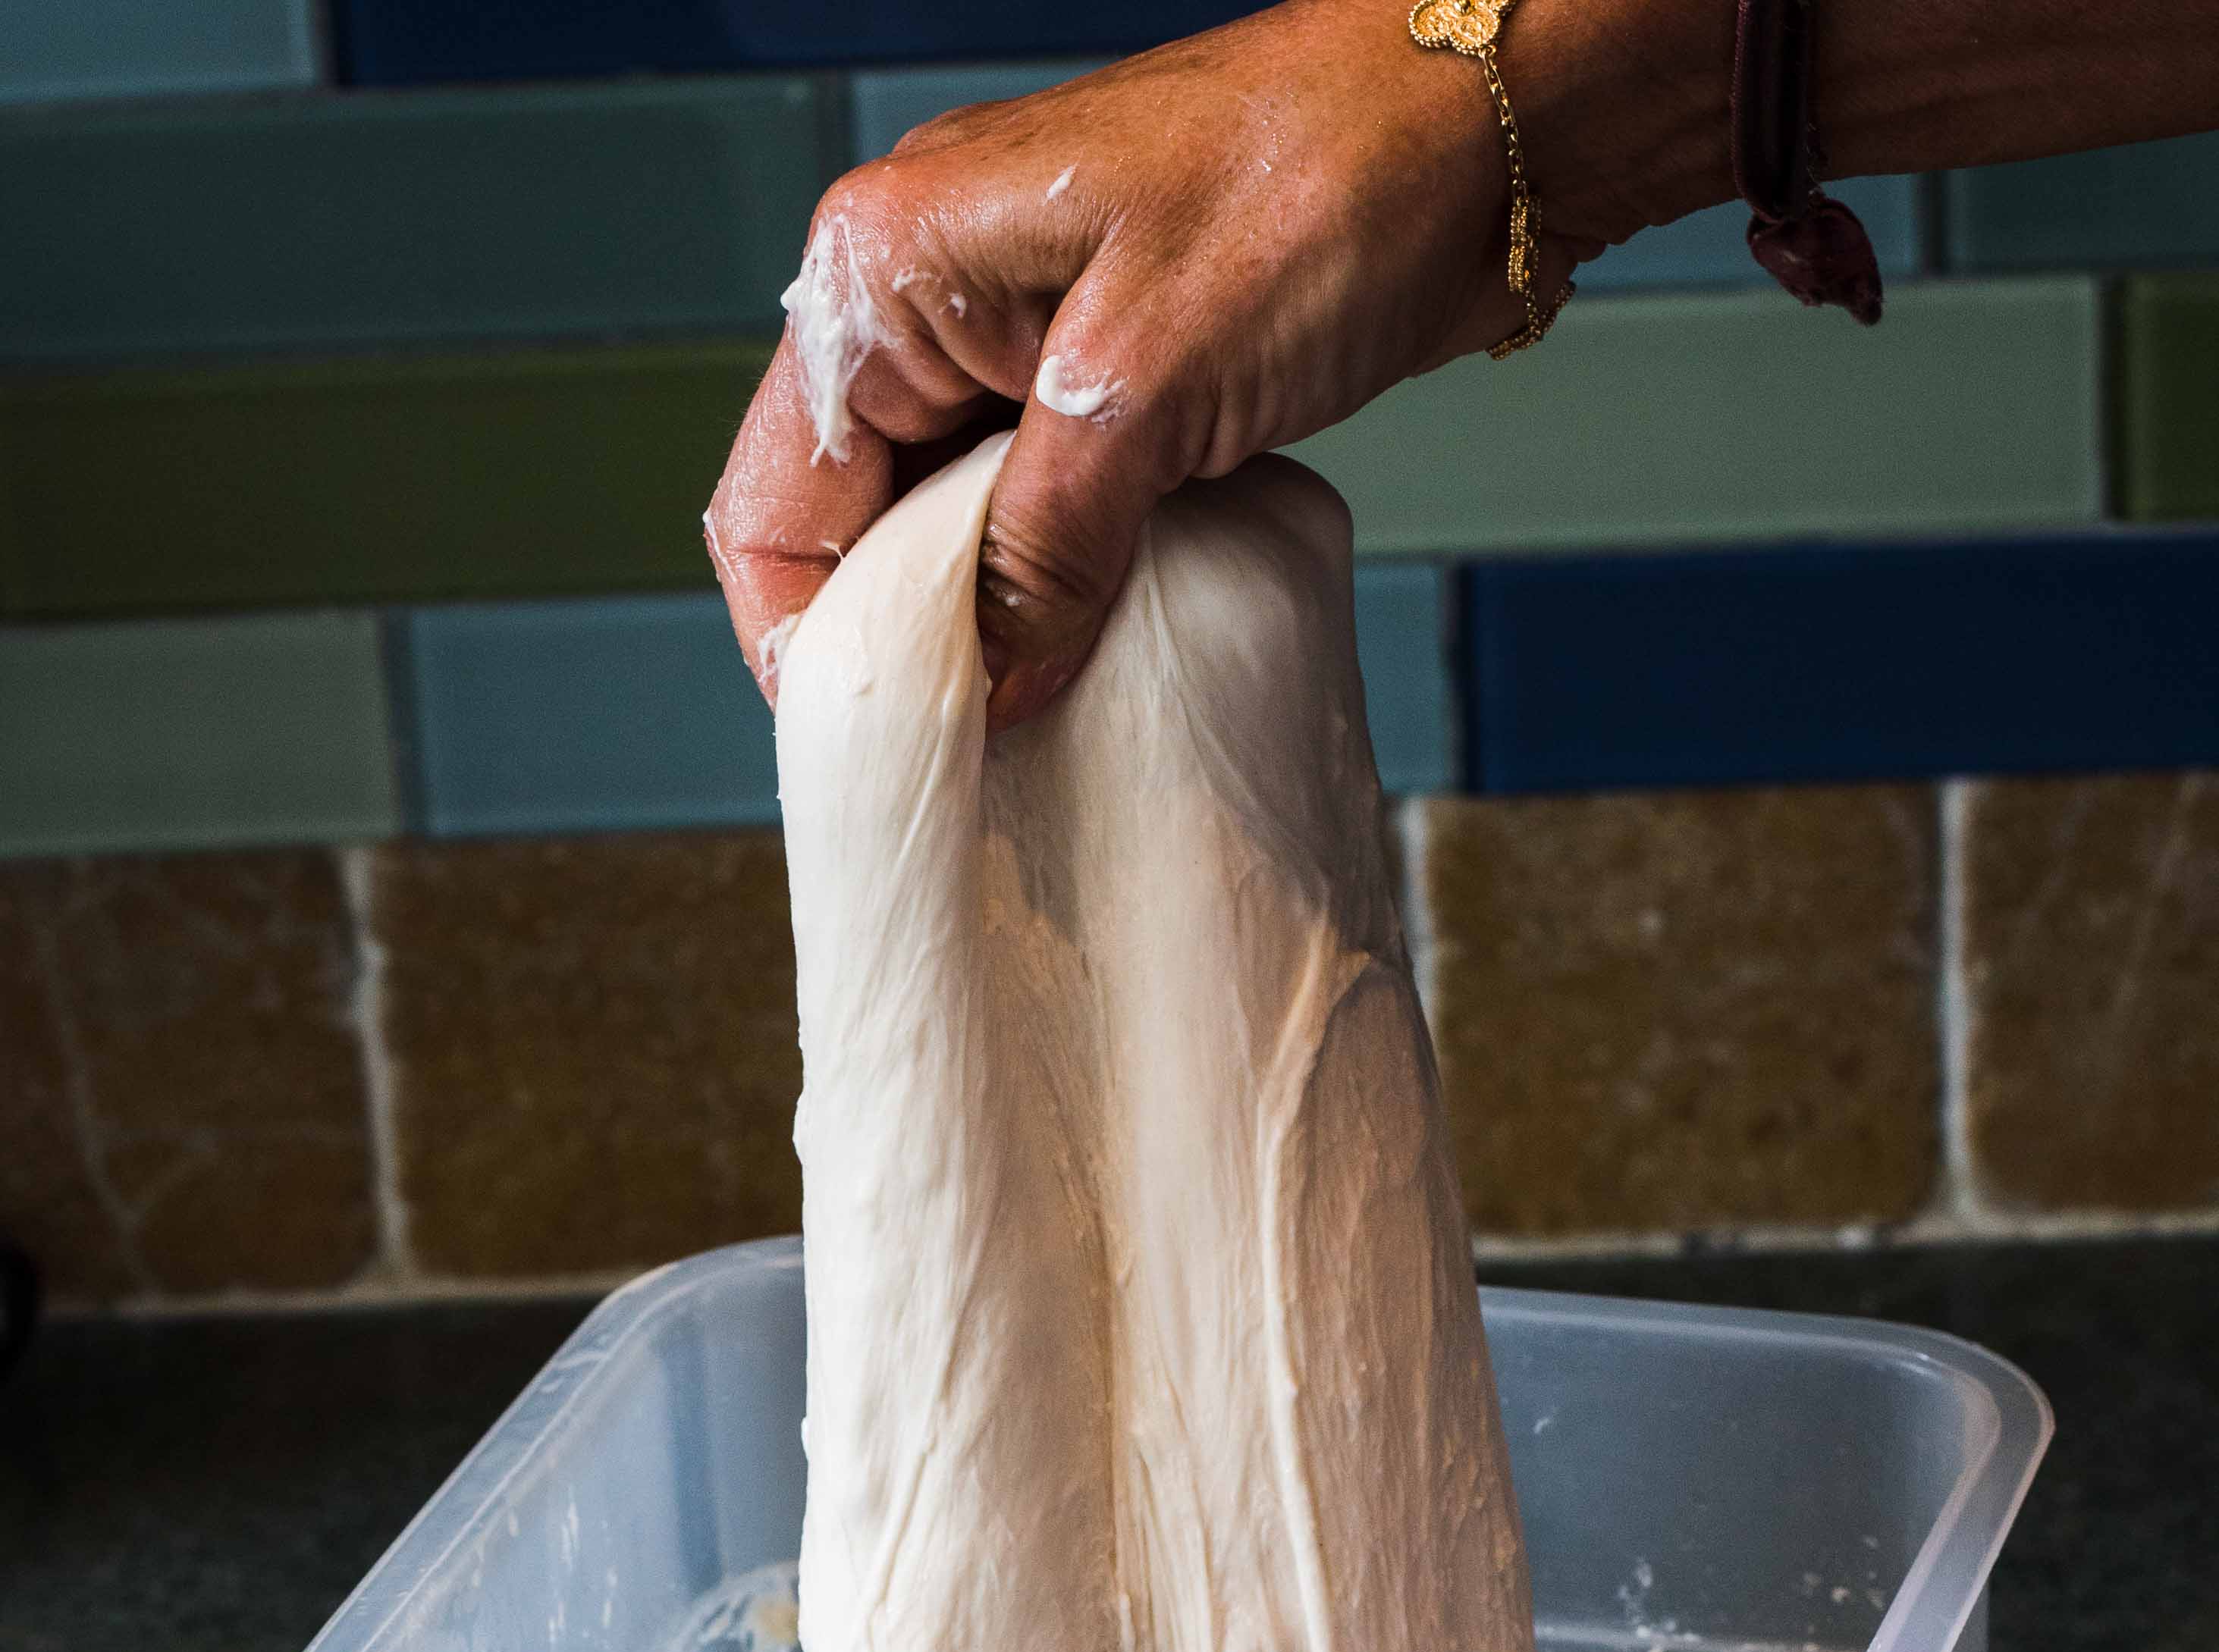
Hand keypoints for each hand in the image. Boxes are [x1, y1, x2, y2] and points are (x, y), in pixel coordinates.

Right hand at [705, 0, 1606, 729]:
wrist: (1477, 128)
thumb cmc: (1319, 187)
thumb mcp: (1150, 387)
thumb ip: (1047, 546)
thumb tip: (989, 688)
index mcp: (884, 268)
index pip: (777, 505)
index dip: (815, 648)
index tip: (890, 748)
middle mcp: (925, 298)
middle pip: (850, 529)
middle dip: (903, 649)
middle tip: (969, 758)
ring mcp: (1012, 336)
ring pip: (943, 532)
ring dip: (985, 630)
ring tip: (1033, 724)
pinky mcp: (1098, 377)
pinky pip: (1033, 515)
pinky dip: (1054, 592)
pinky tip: (1090, 655)